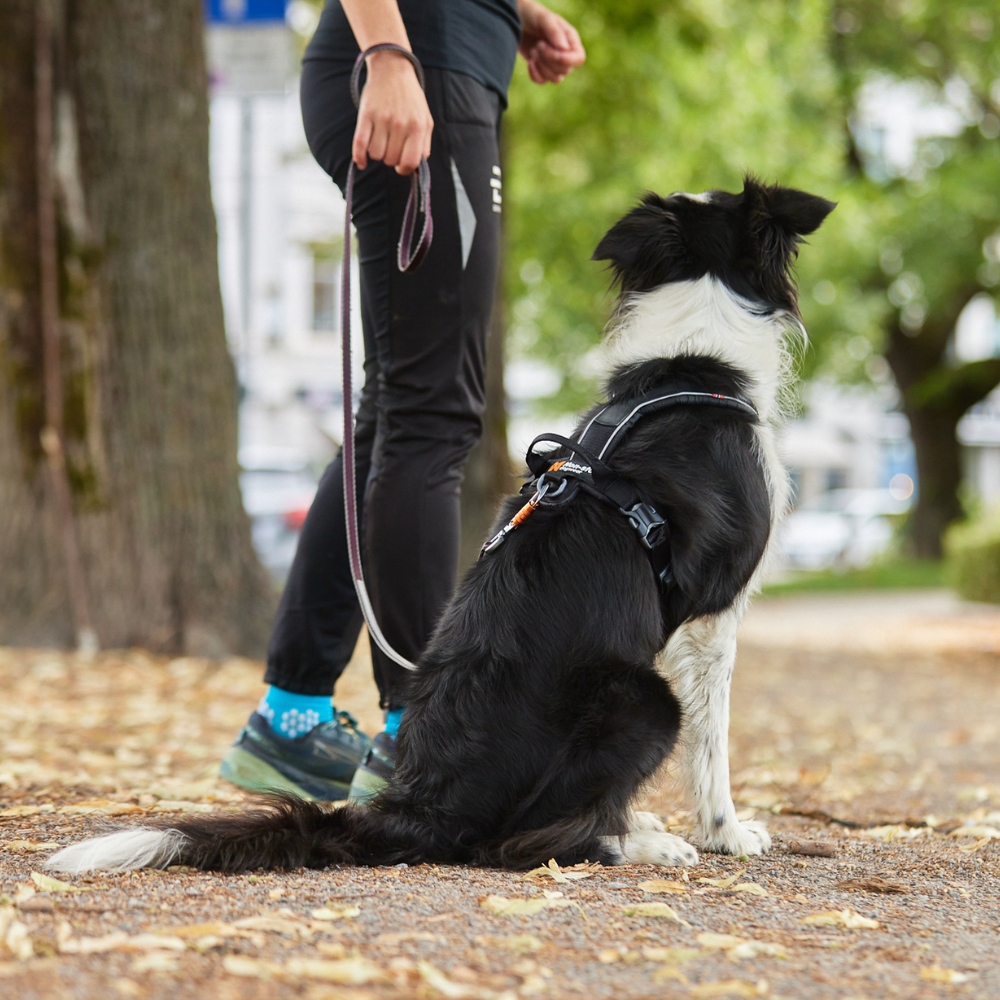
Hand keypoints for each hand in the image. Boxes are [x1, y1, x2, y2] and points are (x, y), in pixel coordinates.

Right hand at [352, 49, 433, 174]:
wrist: (393, 70)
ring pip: (375, 155)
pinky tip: (361, 162)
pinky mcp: (366, 114)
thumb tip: (415, 170)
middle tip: (391, 146)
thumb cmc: (411, 100)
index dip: (404, 169)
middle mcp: (401, 124)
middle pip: (391, 160)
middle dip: (390, 158)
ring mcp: (382, 119)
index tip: (401, 165)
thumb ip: (424, 146)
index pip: (410, 162)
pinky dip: (359, 158)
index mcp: (418, 127)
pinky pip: (359, 145)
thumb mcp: (426, 121)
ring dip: (377, 153)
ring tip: (380, 142)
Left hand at [517, 0, 585, 83]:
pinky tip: (530, 61)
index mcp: (570, 39)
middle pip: (566, 70)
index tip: (555, 53)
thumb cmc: (533, 15)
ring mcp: (553, 64)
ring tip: (534, 51)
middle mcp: (565, 53)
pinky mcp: (541, 70)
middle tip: (539, 44)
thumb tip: (564, 49)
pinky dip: (535, 74)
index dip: (568, 60)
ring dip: (542, 67)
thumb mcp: (544, 18)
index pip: (579, 58)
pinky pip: (542, 82)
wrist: (516, 20)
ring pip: (556, 79)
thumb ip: (555, 32)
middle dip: (550, 59)